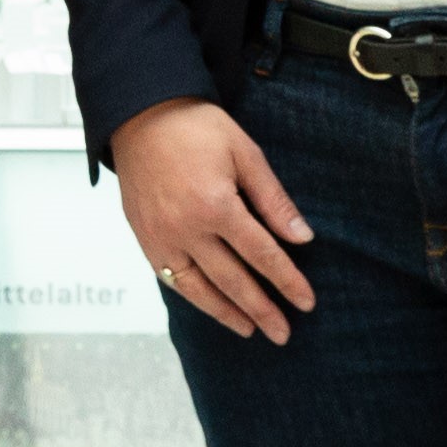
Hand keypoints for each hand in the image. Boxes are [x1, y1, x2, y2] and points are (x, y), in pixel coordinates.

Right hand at [109, 97, 318, 342]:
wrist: (139, 113)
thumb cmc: (197, 127)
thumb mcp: (245, 153)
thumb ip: (273, 200)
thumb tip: (303, 238)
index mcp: (217, 205)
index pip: (262, 255)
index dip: (287, 281)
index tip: (306, 302)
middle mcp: (187, 228)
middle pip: (233, 280)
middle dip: (262, 309)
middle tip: (284, 333)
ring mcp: (162, 237)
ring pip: (200, 289)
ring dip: (228, 313)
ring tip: (251, 330)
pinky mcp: (144, 238)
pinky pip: (171, 279)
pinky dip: (194, 297)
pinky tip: (212, 306)